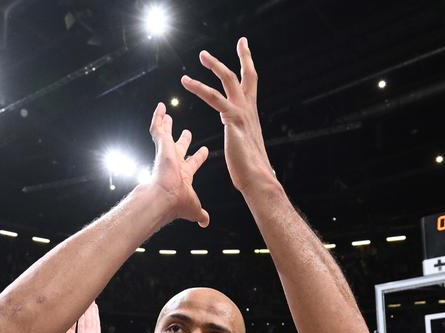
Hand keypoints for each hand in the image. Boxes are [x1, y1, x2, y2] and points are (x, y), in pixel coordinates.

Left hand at [74, 303, 107, 332]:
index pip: (96, 323)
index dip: (96, 314)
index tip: (95, 306)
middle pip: (93, 319)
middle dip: (92, 309)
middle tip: (91, 299)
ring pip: (88, 321)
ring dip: (87, 311)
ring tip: (86, 302)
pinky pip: (81, 326)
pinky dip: (81, 318)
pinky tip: (81, 311)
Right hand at [145, 103, 210, 226]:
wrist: (166, 198)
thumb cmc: (179, 203)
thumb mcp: (195, 208)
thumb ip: (200, 214)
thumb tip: (205, 222)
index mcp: (183, 175)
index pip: (192, 163)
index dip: (198, 157)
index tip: (204, 151)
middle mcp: (174, 163)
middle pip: (178, 147)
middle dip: (182, 139)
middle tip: (186, 131)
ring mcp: (166, 154)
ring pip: (165, 135)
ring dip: (165, 125)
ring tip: (166, 113)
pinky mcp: (161, 145)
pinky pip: (158, 127)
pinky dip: (158, 117)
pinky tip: (160, 106)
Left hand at [181, 38, 275, 194]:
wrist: (257, 180)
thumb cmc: (251, 170)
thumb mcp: (245, 149)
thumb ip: (243, 140)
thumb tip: (246, 145)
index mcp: (250, 116)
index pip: (251, 86)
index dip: (248, 67)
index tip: (246, 50)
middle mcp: (249, 110)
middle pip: (246, 76)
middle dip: (242, 57)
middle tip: (239, 41)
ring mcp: (242, 114)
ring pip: (228, 81)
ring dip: (215, 66)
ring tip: (201, 55)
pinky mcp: (233, 121)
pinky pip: (214, 99)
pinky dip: (200, 88)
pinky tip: (187, 82)